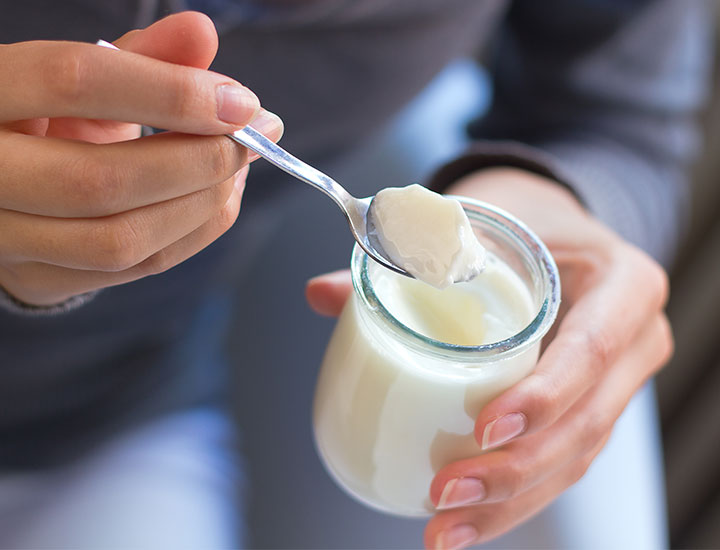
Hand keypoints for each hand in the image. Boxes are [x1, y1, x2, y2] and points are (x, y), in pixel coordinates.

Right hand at [0, 12, 282, 306]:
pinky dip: (195, 232)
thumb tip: (202, 32)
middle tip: (251, 139)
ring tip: (238, 168)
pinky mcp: (41, 279)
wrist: (0, 184)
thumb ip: (140, 57)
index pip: (75, 82)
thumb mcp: (80, 78)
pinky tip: (218, 198)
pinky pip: (138, 268)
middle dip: (198, 160)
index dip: (170, 92)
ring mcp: (6, 238)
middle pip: (102, 180)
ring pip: (122, 239)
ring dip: (203, 204)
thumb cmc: (46, 119)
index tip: (240, 102)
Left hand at [306, 169, 671, 548]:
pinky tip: (463, 526)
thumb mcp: (476, 221)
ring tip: (444, 531)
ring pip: (572, 461)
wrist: (552, 233)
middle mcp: (633, 343)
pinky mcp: (584, 413)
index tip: (483, 428)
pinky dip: (511, 501)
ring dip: (508, 505)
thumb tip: (319, 294)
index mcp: (623, 285)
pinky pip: (556, 465)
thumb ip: (403, 255)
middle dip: (515, 472)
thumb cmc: (517, 219)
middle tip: (444, 493)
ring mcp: (614, 387)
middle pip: (586, 424)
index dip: (544, 395)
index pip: (593, 348)